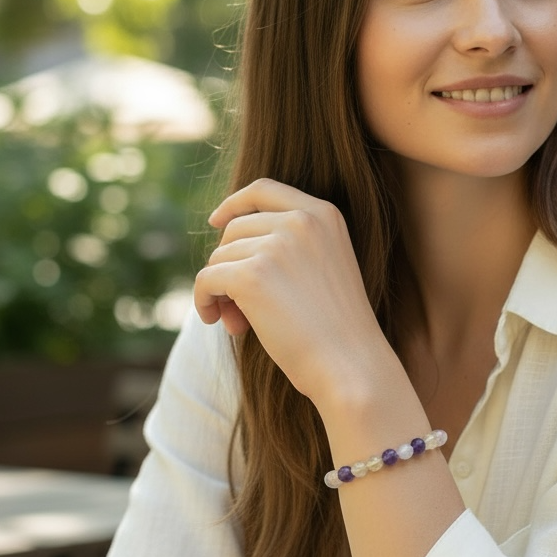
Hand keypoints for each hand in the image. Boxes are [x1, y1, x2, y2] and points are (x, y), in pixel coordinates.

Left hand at [196, 179, 388, 401]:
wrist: (352, 367)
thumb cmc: (339, 332)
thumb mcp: (326, 271)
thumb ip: (290, 248)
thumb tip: (225, 249)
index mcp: (324, 215)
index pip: (265, 189)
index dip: (234, 203)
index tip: (217, 222)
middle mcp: (301, 221)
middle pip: (236, 229)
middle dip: (230, 264)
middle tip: (237, 306)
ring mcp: (276, 246)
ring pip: (220, 257)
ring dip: (221, 290)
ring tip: (239, 323)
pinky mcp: (252, 276)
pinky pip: (207, 279)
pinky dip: (204, 300)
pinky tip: (215, 320)